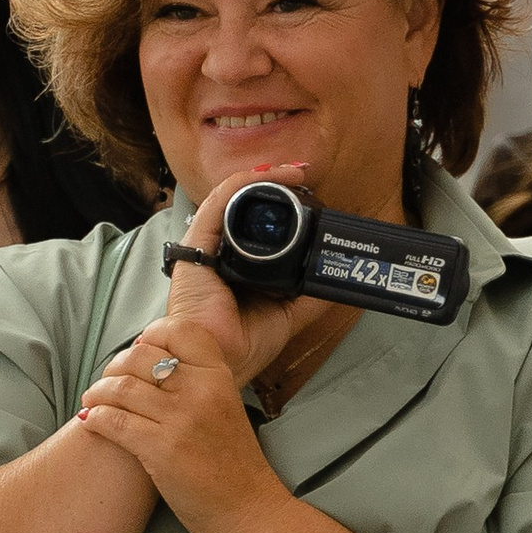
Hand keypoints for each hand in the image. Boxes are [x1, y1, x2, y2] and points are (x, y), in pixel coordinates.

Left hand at [75, 311, 282, 532]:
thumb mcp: (225, 405)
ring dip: (97, 393)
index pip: (177, 330)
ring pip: (121, 388)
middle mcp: (201, 390)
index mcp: (219, 376)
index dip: (149, 337)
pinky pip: (113, 421)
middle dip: (114, 367)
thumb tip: (149, 353)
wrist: (249, 509)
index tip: (136, 354)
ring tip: (91, 402)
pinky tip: (90, 422)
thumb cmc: (232, 462)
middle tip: (106, 383)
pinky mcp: (161, 450)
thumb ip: (196, 381)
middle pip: (140, 356)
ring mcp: (181, 420)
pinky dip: (94, 418)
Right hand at [157, 170, 325, 390]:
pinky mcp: (196, 244)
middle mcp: (218, 252)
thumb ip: (308, 297)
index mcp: (235, 267)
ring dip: (265, 178)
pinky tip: (268, 175)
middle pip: (244, 206)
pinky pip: (220, 202)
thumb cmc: (242, 346)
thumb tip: (335, 280)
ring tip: (295, 171)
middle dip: (275, 185)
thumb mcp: (288, 315)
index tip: (309, 194)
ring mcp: (205, 247)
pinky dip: (245, 183)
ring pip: (233, 197)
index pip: (255, 224)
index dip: (280, 205)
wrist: (219, 361)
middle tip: (304, 175)